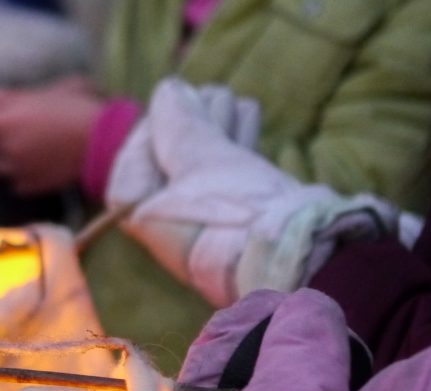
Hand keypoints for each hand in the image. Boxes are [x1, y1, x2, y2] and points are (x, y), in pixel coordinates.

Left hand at [0, 76, 103, 195]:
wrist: (101, 141)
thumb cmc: (77, 107)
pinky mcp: (28, 187)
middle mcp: (4, 148)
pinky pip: (18, 183)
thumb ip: (13, 95)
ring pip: (3, 168)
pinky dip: (26, 178)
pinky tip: (44, 167)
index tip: (2, 121)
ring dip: (12, 162)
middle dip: (2, 141)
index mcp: (3, 121)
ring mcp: (15, 170)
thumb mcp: (47, 90)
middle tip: (26, 134)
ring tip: (35, 152)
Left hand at [107, 78, 396, 305]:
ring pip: (203, 165)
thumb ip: (180, 126)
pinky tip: (248, 116)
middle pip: (171, 160)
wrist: (296, 257)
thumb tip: (167, 93)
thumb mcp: (204, 159)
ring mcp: (202, 224)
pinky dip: (235, 146)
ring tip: (238, 105)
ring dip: (218, 128)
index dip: (156, 125)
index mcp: (143, 216)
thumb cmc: (237, 212)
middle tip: (217, 96)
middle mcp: (166, 225)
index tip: (182, 99)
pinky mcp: (236, 221)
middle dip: (195, 121)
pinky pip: (226, 177)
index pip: (135, 161)